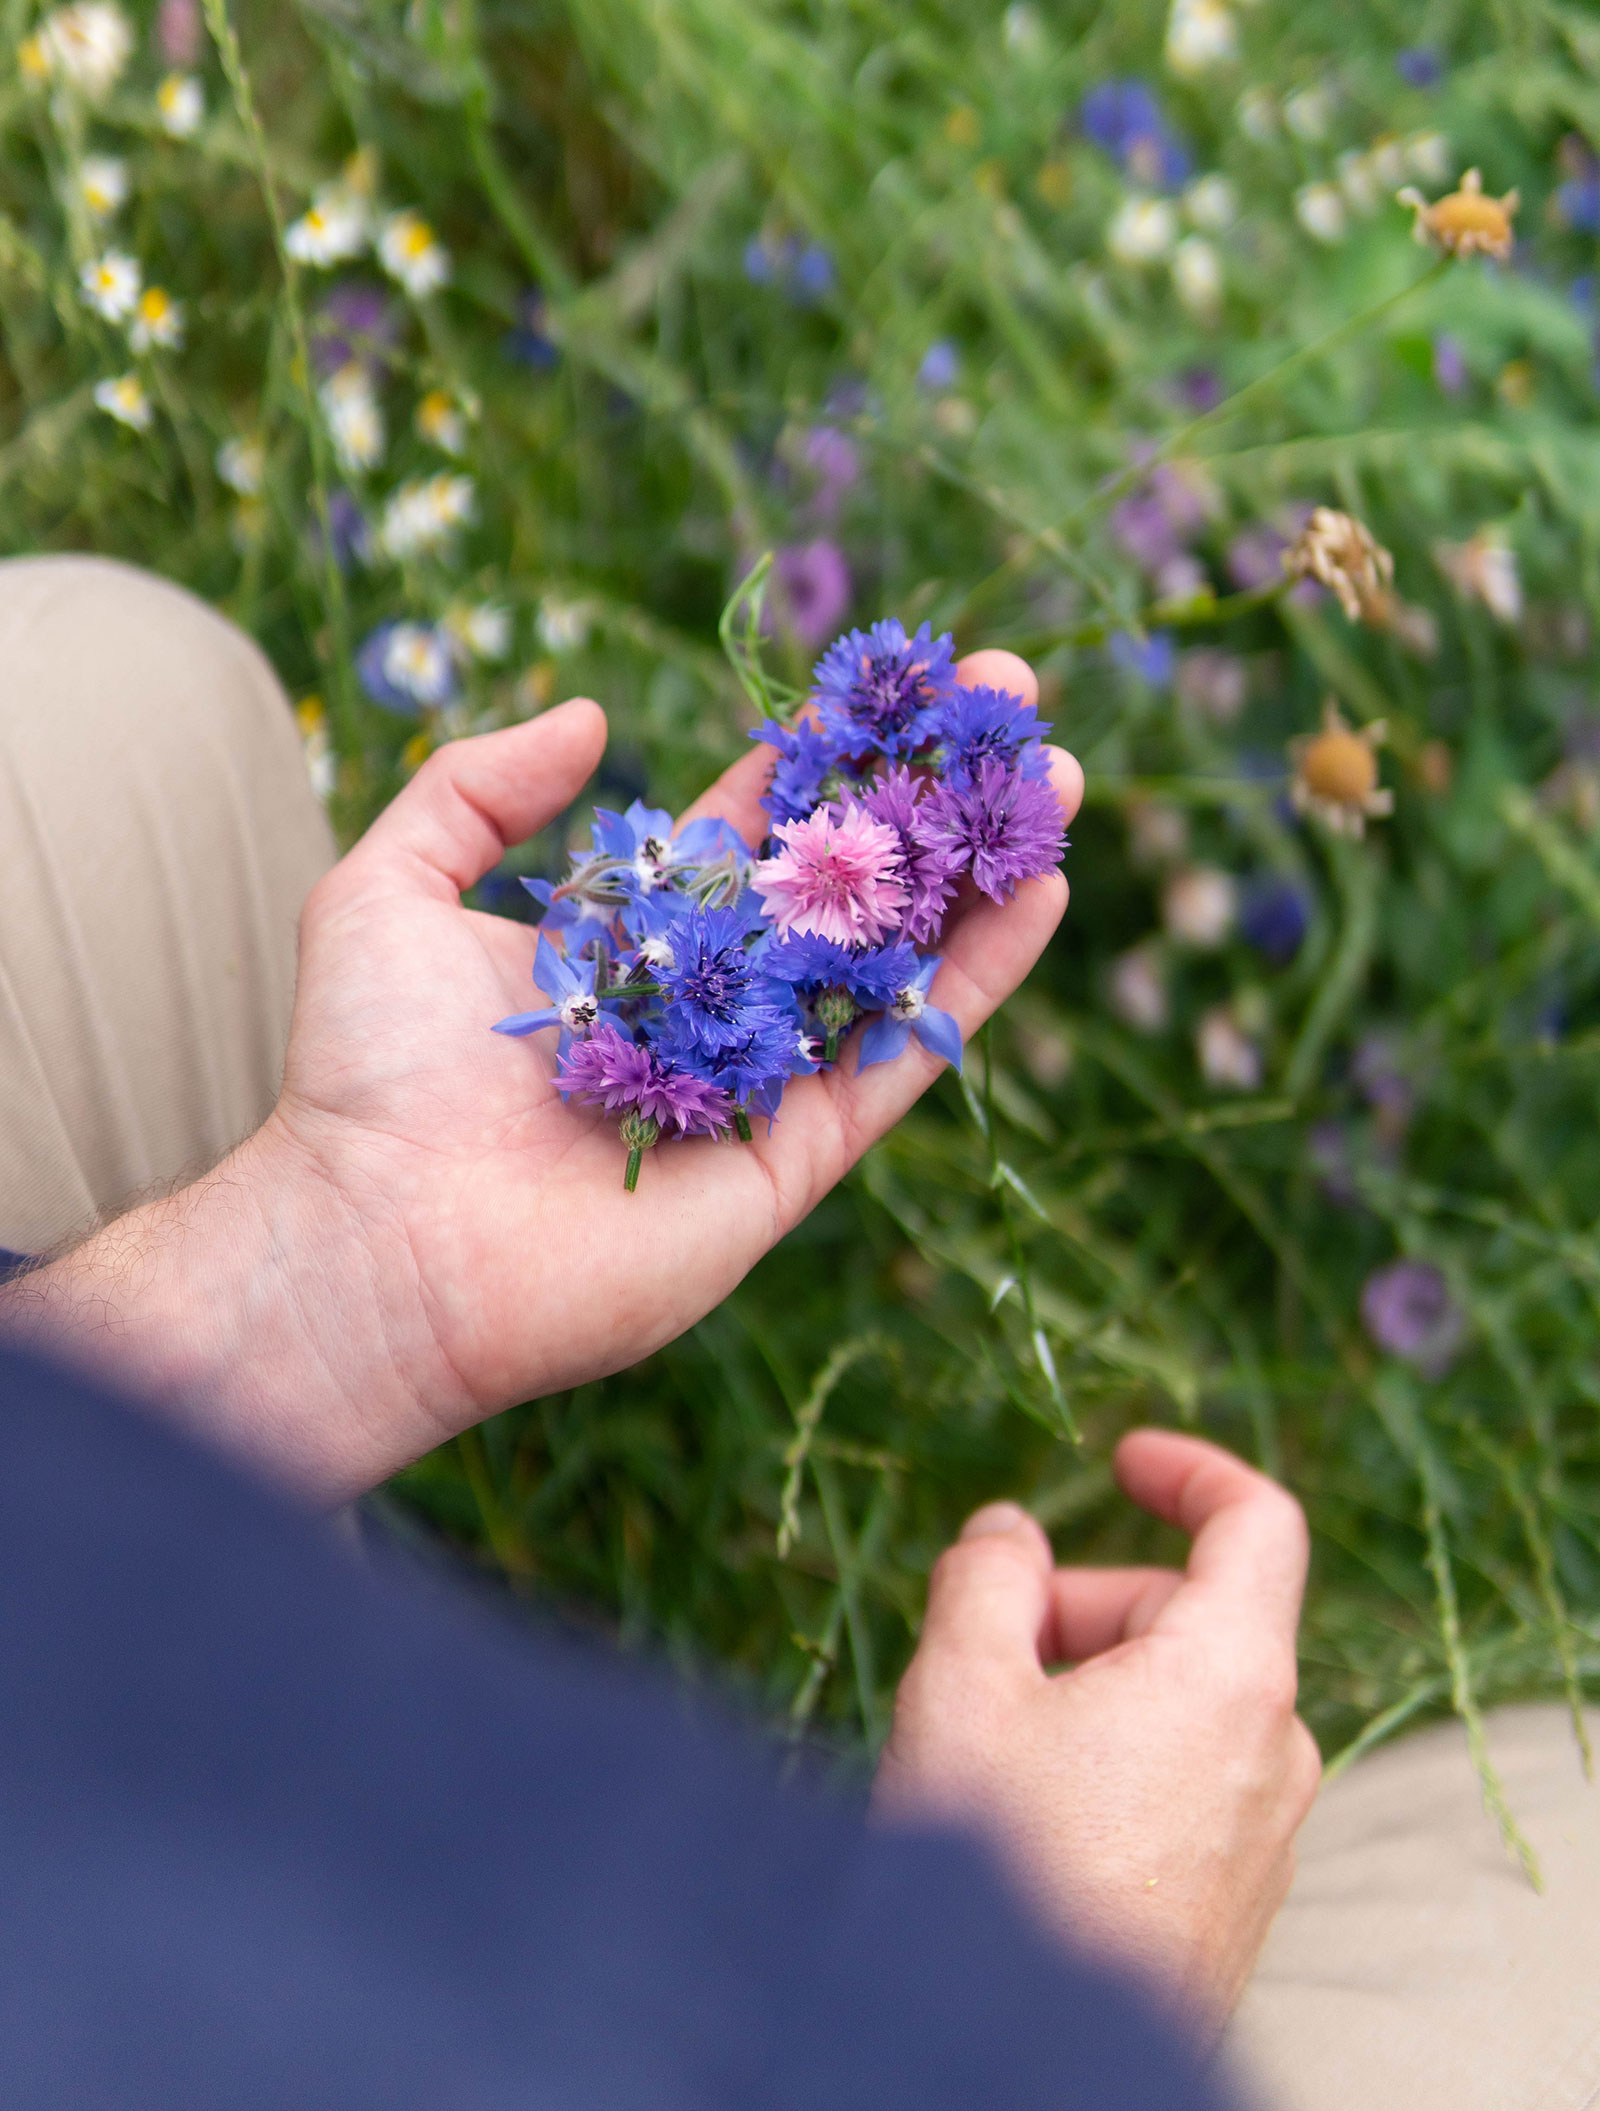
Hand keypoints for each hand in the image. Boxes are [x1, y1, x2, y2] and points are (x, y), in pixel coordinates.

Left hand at [2, 652, 1081, 1501]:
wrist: (376, 1241)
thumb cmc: (369, 1072)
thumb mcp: (390, 884)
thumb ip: (478, 787)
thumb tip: (595, 716)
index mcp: (635, 938)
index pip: (760, 826)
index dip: (830, 751)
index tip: (901, 678)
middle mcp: (712, 1004)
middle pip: (846, 879)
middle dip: (927, 787)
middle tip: (1011, 697)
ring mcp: (762, 1082)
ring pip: (895, 960)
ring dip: (979, 868)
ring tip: (1057, 775)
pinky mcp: (794, 1160)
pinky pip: (899, 1060)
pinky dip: (972, 983)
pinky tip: (1037, 891)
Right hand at [873, 1430, 1318, 2037]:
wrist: (1019, 2063)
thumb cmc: (1001, 1861)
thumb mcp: (962, 1684)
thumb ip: (984, 1576)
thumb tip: (1007, 1534)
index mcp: (1232, 1676)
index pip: (1259, 1523)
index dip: (1189, 1470)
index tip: (1118, 1459)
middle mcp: (1275, 1751)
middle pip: (1192, 1618)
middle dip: (1083, 1605)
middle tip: (979, 1648)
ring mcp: (1264, 1838)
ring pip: (1181, 1706)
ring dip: (1088, 1686)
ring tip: (987, 1743)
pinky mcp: (1236, 1904)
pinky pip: (1184, 1785)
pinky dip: (1112, 1758)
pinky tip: (1024, 1815)